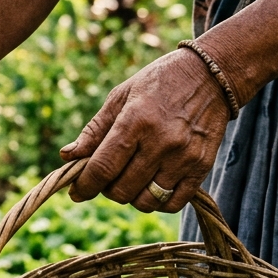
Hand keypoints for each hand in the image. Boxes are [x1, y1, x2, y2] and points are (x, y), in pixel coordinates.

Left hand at [59, 49, 231, 212]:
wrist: (210, 75)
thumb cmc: (157, 83)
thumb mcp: (120, 96)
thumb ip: (94, 130)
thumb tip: (67, 156)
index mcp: (134, 121)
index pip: (103, 167)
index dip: (85, 186)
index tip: (76, 192)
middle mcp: (160, 142)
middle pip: (122, 190)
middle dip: (107, 189)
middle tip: (108, 177)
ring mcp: (184, 156)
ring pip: (146, 201)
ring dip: (131, 197)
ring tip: (130, 179)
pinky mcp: (202, 165)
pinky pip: (174, 203)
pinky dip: (158, 202)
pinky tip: (152, 186)